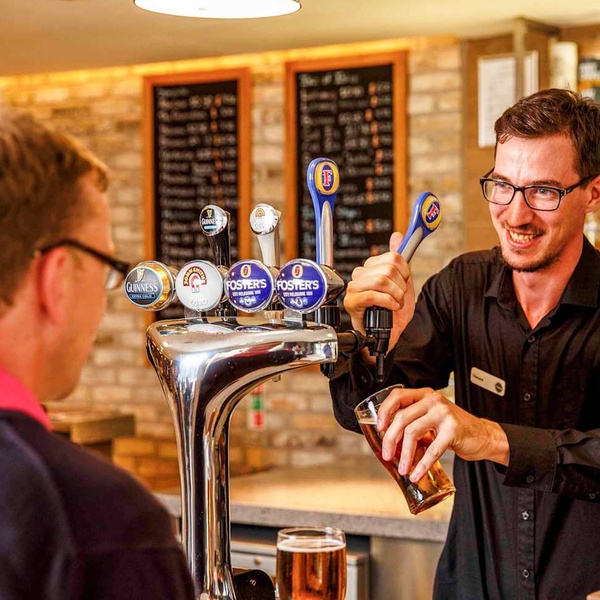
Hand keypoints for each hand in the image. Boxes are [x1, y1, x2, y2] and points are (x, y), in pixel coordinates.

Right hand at [344, 232, 414, 352]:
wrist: (389, 334)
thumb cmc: (392, 312)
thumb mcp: (402, 282)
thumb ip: (399, 260)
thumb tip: (397, 235)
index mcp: (371, 267)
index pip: (393, 257)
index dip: (405, 272)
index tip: (403, 283)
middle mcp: (359, 274)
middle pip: (388, 268)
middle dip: (400, 286)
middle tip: (398, 297)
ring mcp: (354, 287)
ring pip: (381, 280)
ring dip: (395, 295)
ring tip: (394, 303)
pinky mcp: (351, 301)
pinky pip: (373, 294)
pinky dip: (388, 302)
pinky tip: (389, 308)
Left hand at [377, 387, 508, 481]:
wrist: (483, 436)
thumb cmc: (454, 428)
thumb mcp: (431, 419)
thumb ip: (413, 422)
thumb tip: (389, 440)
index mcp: (425, 395)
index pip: (397, 396)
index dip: (385, 411)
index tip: (379, 428)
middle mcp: (433, 401)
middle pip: (402, 417)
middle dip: (390, 438)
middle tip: (387, 454)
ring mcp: (443, 414)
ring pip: (412, 432)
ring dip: (404, 454)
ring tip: (402, 468)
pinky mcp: (453, 430)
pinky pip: (432, 449)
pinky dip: (421, 464)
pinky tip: (416, 473)